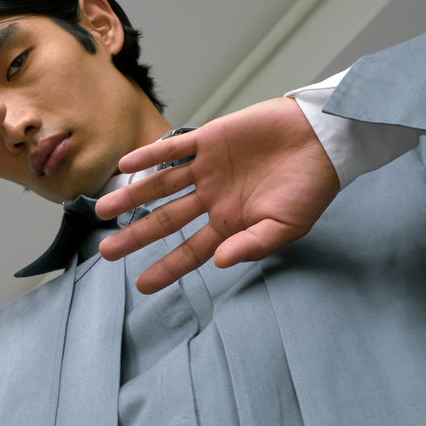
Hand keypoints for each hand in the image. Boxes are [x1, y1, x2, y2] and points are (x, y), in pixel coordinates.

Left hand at [95, 96, 339, 293]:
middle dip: (136, 235)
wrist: (322, 139)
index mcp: (230, 224)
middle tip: (106, 251)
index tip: (141, 286)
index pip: (191, 251)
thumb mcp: (287, 227)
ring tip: (103, 208)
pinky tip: (128, 164)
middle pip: (166, 220)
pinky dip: (151, 155)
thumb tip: (220, 263)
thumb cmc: (310, 187)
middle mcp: (212, 198)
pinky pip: (174, 149)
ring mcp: (208, 169)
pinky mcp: (210, 139)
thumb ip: (253, 245)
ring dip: (133, 195)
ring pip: (161, 185)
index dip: (167, 269)